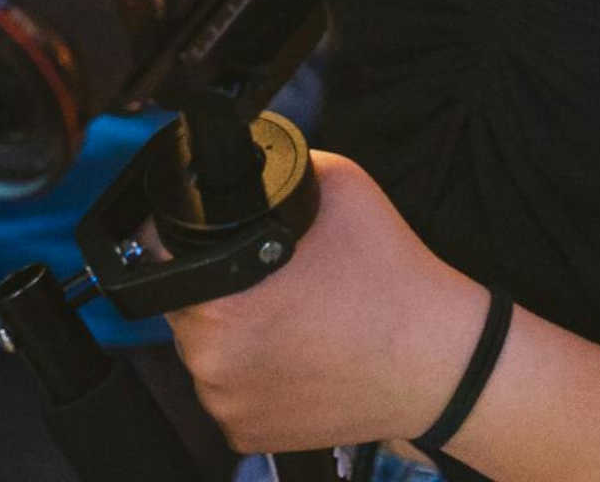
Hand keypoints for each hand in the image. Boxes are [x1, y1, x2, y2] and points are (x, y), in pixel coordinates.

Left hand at [167, 149, 486, 452]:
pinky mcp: (248, 435)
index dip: (186, 249)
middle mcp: (213, 361)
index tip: (219, 252)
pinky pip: (233, 396)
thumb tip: (238, 164)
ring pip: (209, 356)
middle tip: (278, 285)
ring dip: (236, 338)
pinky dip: (255, 379)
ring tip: (295, 322)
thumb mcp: (335, 183)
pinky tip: (298, 358)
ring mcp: (228, 405)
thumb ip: (272, 171)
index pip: (162, 263)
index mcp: (221, 301)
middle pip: (185, 311)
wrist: (437, 359)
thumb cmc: (390, 279)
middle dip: (220, 293)